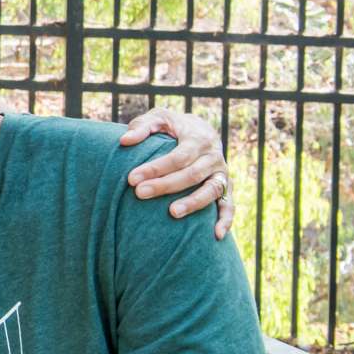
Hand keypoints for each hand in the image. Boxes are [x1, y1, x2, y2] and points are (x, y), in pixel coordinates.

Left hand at [119, 107, 233, 239]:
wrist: (201, 130)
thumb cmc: (173, 127)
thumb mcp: (159, 118)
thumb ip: (142, 126)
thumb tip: (124, 141)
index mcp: (198, 139)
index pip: (178, 156)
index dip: (156, 168)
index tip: (132, 178)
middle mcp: (213, 157)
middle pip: (191, 174)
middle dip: (165, 185)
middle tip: (140, 193)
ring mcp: (221, 173)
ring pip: (212, 190)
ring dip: (194, 203)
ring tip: (173, 213)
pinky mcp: (226, 187)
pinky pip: (229, 205)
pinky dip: (225, 220)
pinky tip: (215, 235)